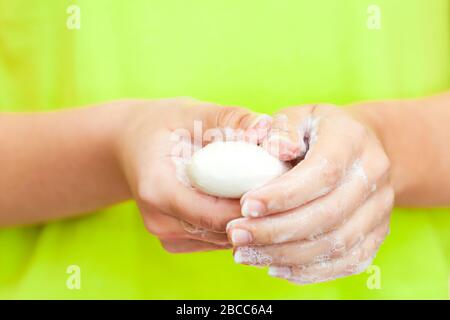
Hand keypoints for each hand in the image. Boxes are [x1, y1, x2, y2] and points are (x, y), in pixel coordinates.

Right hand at [115, 98, 269, 252]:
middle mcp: (158, 220)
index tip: (282, 186)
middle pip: (221, 230)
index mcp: (157, 189)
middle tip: (284, 187)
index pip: (214, 213)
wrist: (131, 144)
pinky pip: (213, 239)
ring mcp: (164, 234)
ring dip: (247, 220)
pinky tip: (243, 200)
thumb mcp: (194, 112)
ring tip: (268, 192)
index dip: (252, 205)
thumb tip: (267, 129)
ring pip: (222, 240)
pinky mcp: (173, 240)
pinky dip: (232, 224)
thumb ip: (231, 119)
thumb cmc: (163, 124)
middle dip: (256, 213)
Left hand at [227, 104, 393, 283]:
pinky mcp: (377, 233)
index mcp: (352, 141)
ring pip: (336, 245)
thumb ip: (282, 129)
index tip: (245, 207)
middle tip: (236, 236)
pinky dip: (309, 271)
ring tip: (246, 254)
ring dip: (286, 256)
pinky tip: (274, 267)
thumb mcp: (298, 117)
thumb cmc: (317, 132)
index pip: (321, 173)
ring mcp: (381, 208)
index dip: (283, 195)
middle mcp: (374, 176)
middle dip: (276, 231)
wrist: (361, 146)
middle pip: (328, 215)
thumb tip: (273, 151)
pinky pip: (347, 262)